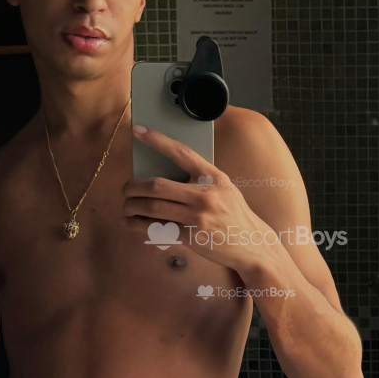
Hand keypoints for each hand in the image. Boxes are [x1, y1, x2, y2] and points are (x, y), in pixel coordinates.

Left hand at [123, 126, 275, 273]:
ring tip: (126, 206)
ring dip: (132, 206)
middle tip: (126, 189)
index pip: (181, 152)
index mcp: (214, 177)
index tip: (139, 131)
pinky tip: (131, 222)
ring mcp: (197, 217)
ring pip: (152, 207)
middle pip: (156, 185)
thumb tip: (163, 176)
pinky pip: (156, 228)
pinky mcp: (191, 237)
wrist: (252, 245)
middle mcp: (205, 194)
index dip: (158, 141)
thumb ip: (200, 181)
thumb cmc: (234, 214)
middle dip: (133, 187)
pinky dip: (138, 225)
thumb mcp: (224, 189)